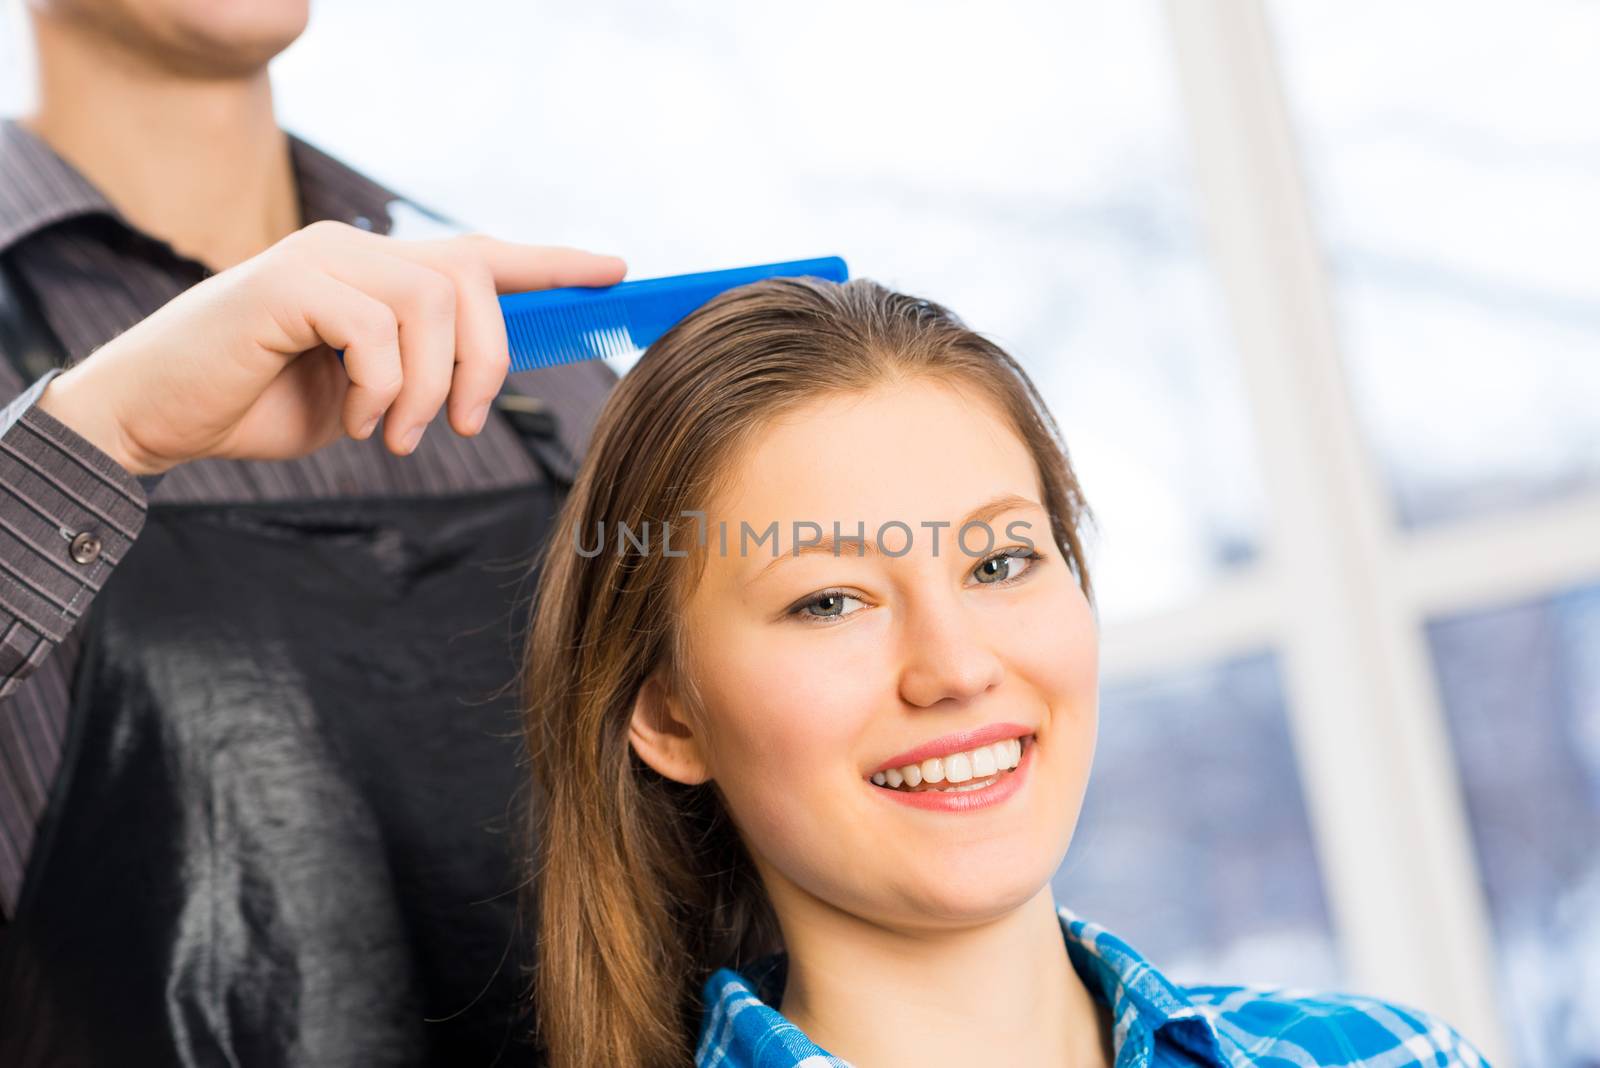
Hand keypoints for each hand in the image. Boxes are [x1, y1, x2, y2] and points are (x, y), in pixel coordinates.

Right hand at [35, 221, 626, 474]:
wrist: (159, 417)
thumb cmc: (261, 403)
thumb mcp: (367, 391)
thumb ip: (420, 367)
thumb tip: (488, 373)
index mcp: (377, 271)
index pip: (479, 255)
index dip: (550, 263)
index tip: (614, 272)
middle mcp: (354, 248)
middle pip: (470, 279)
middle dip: (486, 360)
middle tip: (463, 423)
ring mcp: (319, 258)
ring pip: (430, 303)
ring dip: (430, 387)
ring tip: (397, 434)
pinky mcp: (285, 283)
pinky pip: (377, 328)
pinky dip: (383, 388)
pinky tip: (360, 420)